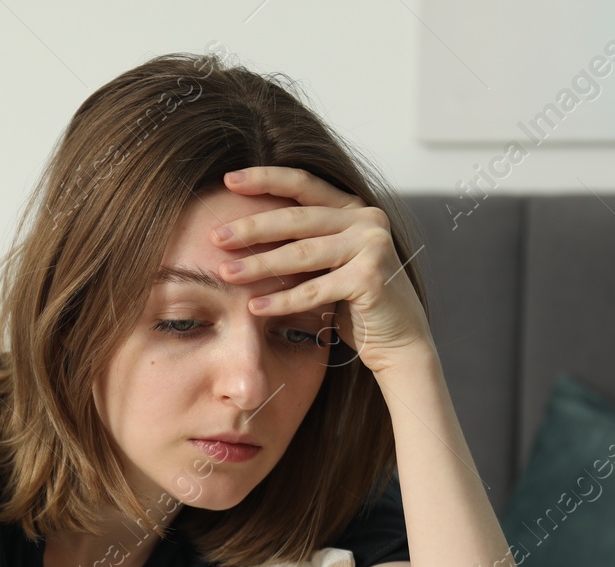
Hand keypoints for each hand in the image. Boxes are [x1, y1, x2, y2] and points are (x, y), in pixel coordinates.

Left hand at [209, 166, 434, 379]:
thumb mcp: (327, 263)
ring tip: (224, 273)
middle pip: (296, 218)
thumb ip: (301, 242)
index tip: (229, 180)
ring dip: (259, 265)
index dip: (265, 178)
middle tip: (215, 236)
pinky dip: (282, 300)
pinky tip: (254, 306)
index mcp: (352, 208)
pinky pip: (314, 290)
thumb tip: (241, 233)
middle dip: (251, 227)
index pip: (303, 184)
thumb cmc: (356, 303)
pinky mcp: (371, 277)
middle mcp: (366, 219)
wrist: (399, 340)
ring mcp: (372, 245)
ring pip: (302, 253)